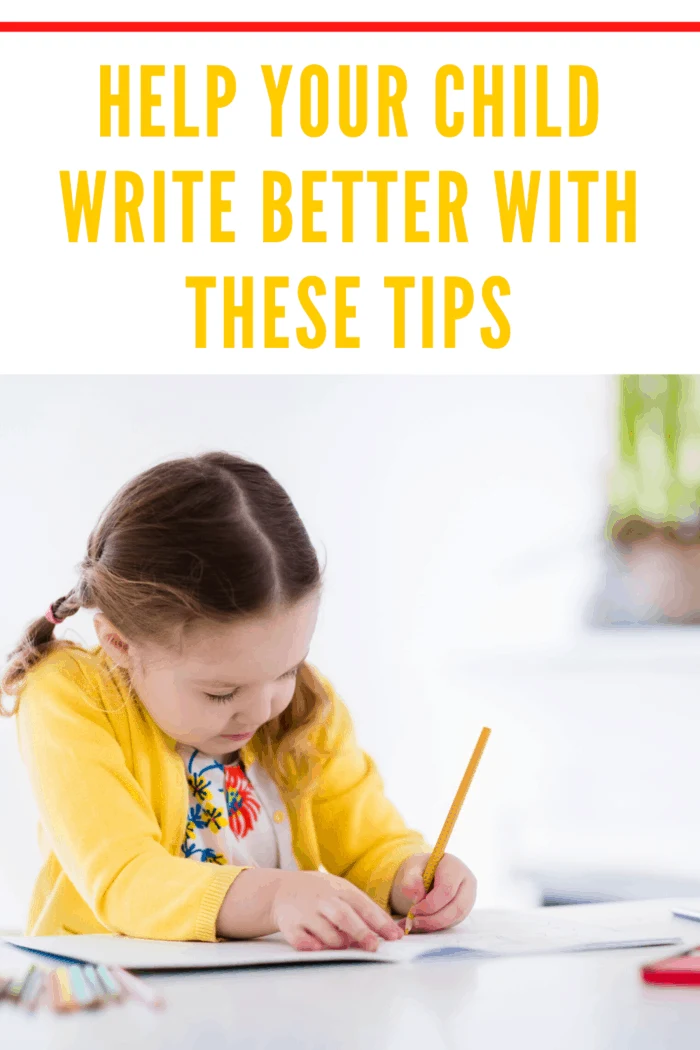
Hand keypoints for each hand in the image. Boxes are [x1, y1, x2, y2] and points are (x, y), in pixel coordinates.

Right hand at [271, 870, 403, 951]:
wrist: (283, 888)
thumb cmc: (322, 894)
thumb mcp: (342, 892)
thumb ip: (361, 911)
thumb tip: (386, 933)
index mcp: (341, 890)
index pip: (364, 906)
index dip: (380, 921)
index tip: (395, 936)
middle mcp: (324, 900)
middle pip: (344, 916)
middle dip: (361, 932)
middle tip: (374, 946)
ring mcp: (306, 912)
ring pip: (324, 928)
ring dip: (337, 940)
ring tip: (345, 947)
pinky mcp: (289, 924)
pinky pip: (299, 938)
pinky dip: (308, 944)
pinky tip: (317, 949)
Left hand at [390, 853, 476, 931]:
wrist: (426, 872)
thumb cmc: (420, 869)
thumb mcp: (411, 868)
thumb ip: (411, 879)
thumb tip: (417, 893)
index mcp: (454, 866)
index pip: (447, 889)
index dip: (430, 904)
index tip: (413, 910)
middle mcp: (467, 881)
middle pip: (457, 906)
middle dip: (434, 919)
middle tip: (414, 921)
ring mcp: (469, 896)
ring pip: (457, 917)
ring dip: (435, 924)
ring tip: (417, 923)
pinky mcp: (465, 909)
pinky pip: (454, 921)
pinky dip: (438, 926)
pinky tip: (423, 924)